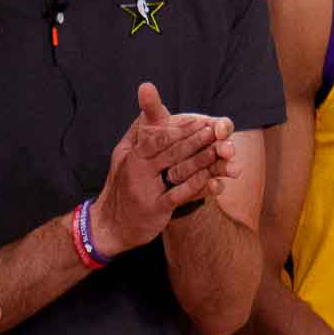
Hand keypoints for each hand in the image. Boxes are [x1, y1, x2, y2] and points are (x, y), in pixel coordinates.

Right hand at [91, 83, 238, 256]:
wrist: (110, 224)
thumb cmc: (122, 187)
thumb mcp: (123, 158)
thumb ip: (138, 136)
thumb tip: (145, 110)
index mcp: (133, 155)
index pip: (159, 137)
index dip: (181, 128)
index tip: (202, 120)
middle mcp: (138, 169)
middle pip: (171, 151)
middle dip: (196, 139)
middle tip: (217, 130)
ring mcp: (146, 189)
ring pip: (177, 170)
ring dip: (202, 159)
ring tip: (223, 150)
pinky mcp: (155, 208)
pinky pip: (179, 195)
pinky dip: (197, 186)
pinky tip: (214, 180)